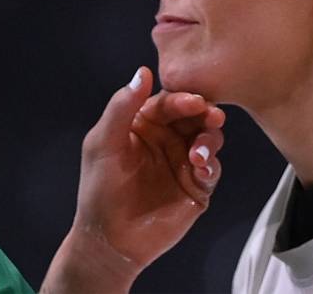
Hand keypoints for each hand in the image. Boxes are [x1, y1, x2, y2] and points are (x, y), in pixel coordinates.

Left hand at [41, 66, 223, 292]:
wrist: (111, 240)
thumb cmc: (100, 188)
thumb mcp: (103, 143)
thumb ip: (122, 107)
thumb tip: (143, 71)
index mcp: (142, 123)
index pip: (166, 102)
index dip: (181, 99)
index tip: (194, 101)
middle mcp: (165, 138)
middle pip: (192, 116)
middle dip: (204, 114)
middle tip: (212, 116)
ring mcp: (182, 161)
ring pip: (207, 138)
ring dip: (209, 139)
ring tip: (198, 153)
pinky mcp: (197, 186)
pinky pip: (212, 168)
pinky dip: (211, 164)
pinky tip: (202, 168)